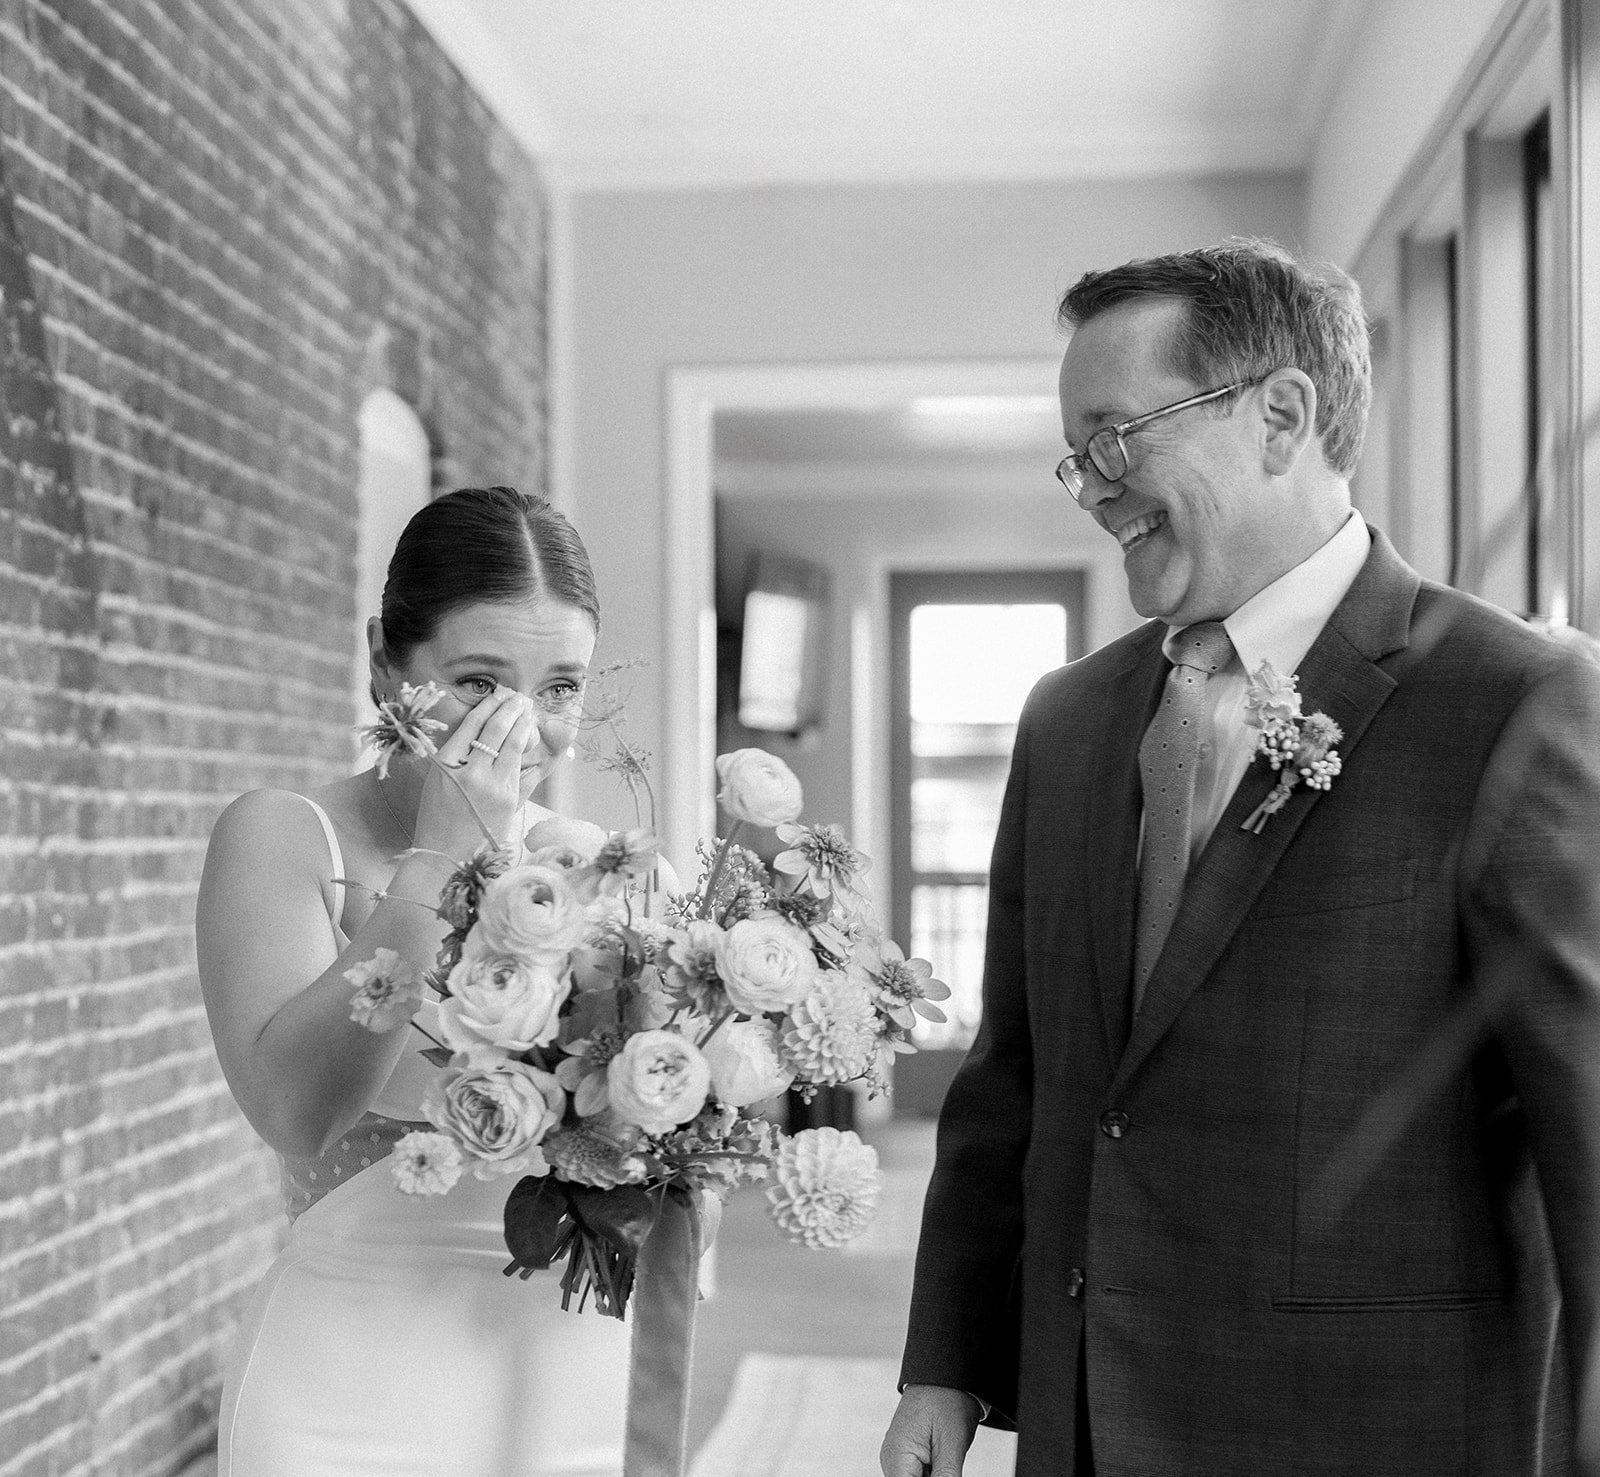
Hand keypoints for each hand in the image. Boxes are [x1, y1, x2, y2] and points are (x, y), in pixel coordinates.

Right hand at [417, 688, 537, 853]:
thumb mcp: (438, 782)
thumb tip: (483, 731)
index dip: (489, 706)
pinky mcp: (509, 800)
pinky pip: (522, 770)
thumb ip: (458, 757)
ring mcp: (491, 786)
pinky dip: (528, 753)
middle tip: (520, 698)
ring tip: (528, 713)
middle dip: (511, 709)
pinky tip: (531, 741)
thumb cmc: (437, 820)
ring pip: (513, 746)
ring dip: (523, 725)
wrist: (443, 858)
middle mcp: (469, 771)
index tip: (499, 695)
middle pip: (495, 729)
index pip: (472, 724)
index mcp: (445, 763)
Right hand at [880, 1385, 980, 1476]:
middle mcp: (891, 1459)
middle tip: (948, 1460)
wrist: (945, 1373)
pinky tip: (943, 1459)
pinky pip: (917, 1474)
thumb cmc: (948, 1400)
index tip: (945, 1470)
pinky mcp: (906, 1454)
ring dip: (934, 1474)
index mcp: (896, 1456)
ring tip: (945, 1454)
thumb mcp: (952, 1444)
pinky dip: (932, 1472)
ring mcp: (897, 1456)